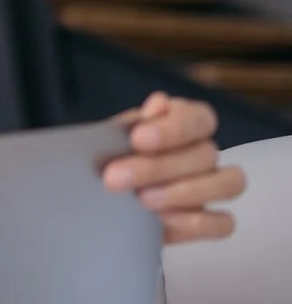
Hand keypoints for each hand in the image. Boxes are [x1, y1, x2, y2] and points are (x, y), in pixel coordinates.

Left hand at [103, 92, 245, 243]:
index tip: (137, 139)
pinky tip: (162, 219)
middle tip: (115, 177)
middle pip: (206, 154)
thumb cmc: (107, 159)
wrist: (97, 199)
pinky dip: (196, 222)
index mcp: (184, 123)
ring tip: (141, 200)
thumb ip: (133, 122)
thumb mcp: (109, 139)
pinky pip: (224, 223)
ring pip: (229, 184)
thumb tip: (161, 103)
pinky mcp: (211, 222)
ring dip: (184, 192)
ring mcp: (213, 187)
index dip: (173, 128)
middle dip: (157, 167)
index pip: (199, 118)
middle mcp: (204, 151)